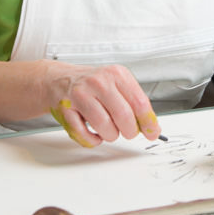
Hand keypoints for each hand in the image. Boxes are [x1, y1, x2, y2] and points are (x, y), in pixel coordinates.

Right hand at [47, 63, 161, 148]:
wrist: (61, 80)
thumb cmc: (94, 85)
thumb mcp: (117, 84)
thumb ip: (134, 103)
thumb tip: (151, 127)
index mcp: (117, 74)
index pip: (139, 102)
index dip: (148, 122)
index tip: (153, 132)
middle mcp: (99, 82)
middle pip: (124, 116)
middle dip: (129, 131)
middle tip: (128, 132)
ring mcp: (81, 94)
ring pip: (105, 127)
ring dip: (110, 135)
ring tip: (108, 129)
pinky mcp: (67, 109)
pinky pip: (85, 135)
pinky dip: (93, 140)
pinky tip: (94, 133)